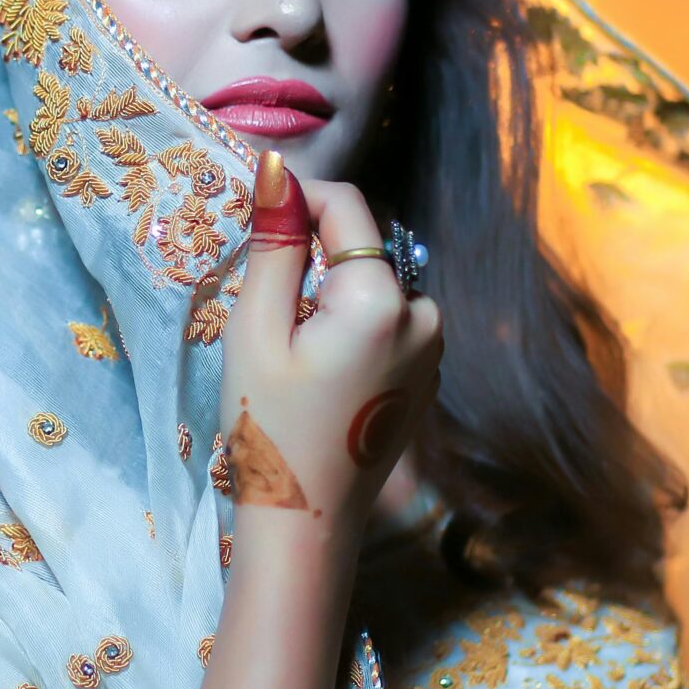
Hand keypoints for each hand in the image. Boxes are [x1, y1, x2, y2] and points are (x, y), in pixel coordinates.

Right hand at [218, 152, 442, 566]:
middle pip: (362, 247)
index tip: (254, 217)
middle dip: (313, 258)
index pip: (345, 205)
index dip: (294, 199)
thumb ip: (276, 244)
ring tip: (292, 351)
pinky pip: (389, 321)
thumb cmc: (269, 428)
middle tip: (266, 313)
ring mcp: (434, 348)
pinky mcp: (429, 375)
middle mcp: (424, 314)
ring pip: (375, 284)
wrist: (306, 521)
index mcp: (382, 299)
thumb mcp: (256, 331)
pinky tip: (320, 374)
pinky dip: (352, 326)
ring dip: (333, 294)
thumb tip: (278, 168)